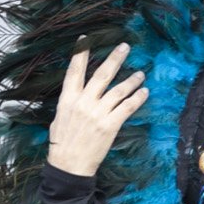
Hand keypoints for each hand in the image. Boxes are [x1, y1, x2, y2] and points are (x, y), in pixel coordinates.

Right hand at [46, 44, 148, 175]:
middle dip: (114, 58)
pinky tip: (144, 92)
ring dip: (132, 80)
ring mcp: (97, 113)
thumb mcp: (59, 118)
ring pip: (119, 90)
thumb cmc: (62, 143)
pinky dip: (137, 98)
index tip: (85, 39)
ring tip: (141, 73)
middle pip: (101, 75)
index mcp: (67, 100)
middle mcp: (83, 103)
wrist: (69, 165)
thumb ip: (70, 103)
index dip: (80, 54)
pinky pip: (128, 107)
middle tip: (125, 47)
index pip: (74, 72)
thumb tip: (77, 92)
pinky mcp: (110, 124)